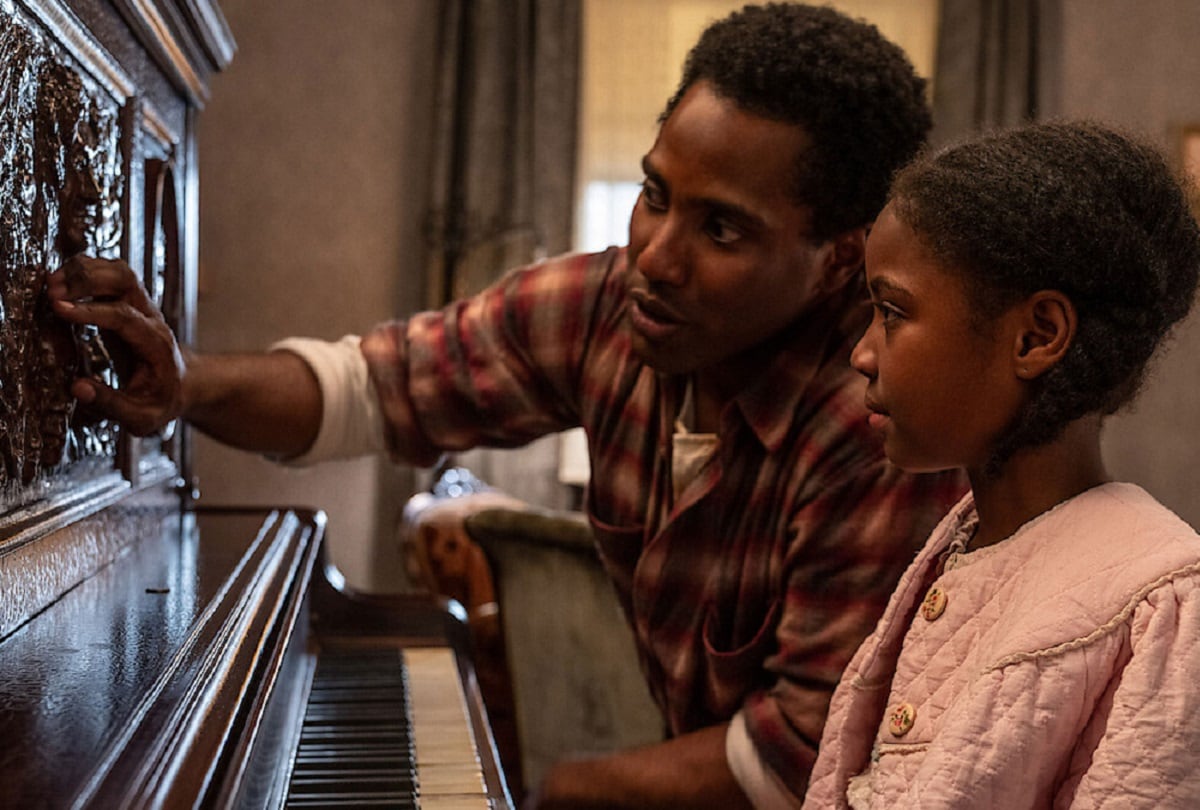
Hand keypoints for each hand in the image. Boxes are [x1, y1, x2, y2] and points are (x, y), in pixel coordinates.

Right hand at [47, 255, 184, 435]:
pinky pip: (111, 275)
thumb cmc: (162, 401)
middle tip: (52, 291)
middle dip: (87, 280)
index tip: (59, 308)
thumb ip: (112, 404)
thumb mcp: (142, 417)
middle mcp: (150, 318)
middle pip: (125, 280)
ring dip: (85, 270)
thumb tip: (78, 388)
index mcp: (156, 344)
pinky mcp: (127, 303)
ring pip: (118, 271)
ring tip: (52, 283)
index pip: (124, 316)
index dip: (90, 310)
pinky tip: (63, 282)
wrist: (182, 385)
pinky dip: (86, 270)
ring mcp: (141, 307)